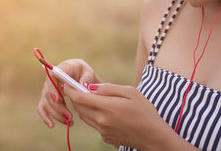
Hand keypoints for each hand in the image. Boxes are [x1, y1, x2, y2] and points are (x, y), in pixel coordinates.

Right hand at [37, 59, 101, 128]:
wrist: (80, 76)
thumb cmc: (84, 73)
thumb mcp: (88, 72)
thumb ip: (87, 77)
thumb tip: (83, 86)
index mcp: (60, 70)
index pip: (51, 77)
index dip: (52, 88)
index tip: (57, 99)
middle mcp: (51, 79)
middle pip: (48, 93)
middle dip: (58, 107)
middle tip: (69, 117)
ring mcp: (48, 89)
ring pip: (46, 103)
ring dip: (55, 114)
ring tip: (69, 121)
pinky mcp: (48, 99)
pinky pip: (42, 108)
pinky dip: (45, 117)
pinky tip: (51, 125)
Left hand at [63, 83, 179, 149]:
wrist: (154, 136)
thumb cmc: (145, 111)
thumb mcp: (130, 92)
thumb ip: (108, 88)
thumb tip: (90, 87)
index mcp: (107, 107)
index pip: (80, 98)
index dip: (70, 89)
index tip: (67, 83)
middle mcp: (102, 120)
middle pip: (79, 107)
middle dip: (76, 97)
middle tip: (78, 88)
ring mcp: (102, 131)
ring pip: (84, 116)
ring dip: (83, 107)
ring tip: (92, 98)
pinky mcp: (105, 137)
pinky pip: (93, 124)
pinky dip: (93, 116)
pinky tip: (104, 111)